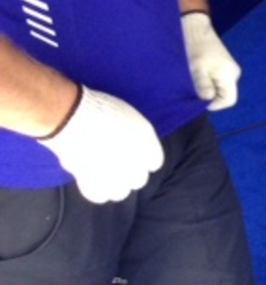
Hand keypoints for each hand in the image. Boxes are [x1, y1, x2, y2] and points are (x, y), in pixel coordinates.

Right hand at [39, 86, 163, 203]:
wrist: (72, 116)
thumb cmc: (100, 108)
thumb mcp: (130, 117)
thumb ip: (137, 138)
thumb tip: (133, 148)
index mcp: (145, 142)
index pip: (155, 162)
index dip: (145, 160)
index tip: (136, 157)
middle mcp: (134, 161)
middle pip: (139, 180)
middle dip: (131, 174)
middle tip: (119, 166)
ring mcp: (113, 175)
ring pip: (121, 192)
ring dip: (115, 186)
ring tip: (106, 176)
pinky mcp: (91, 182)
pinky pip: (100, 195)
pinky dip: (97, 191)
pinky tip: (92, 180)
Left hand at [181, 12, 240, 110]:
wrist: (197, 30)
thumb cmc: (196, 49)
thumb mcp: (197, 70)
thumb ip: (204, 87)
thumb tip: (207, 102)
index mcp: (230, 75)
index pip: (229, 101)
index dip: (214, 105)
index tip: (198, 100)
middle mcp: (233, 74)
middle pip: (224, 95)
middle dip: (209, 96)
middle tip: (194, 89)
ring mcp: (229, 69)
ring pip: (220, 88)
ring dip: (207, 89)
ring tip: (195, 79)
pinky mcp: (223, 66)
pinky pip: (218, 81)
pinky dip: (208, 82)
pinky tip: (198, 74)